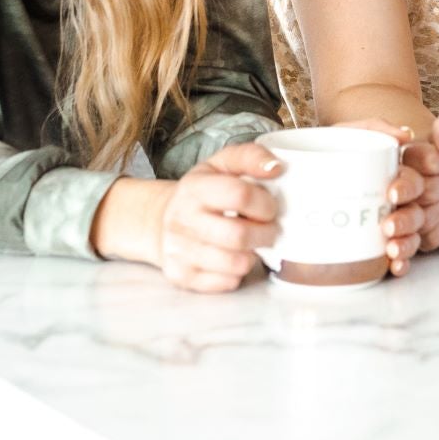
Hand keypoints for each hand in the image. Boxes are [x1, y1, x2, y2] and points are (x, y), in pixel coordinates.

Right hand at [156, 143, 283, 292]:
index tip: (269, 207)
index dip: (265, 203)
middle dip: (265, 234)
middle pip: (239, 236)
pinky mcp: (182, 276)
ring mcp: (179, 250)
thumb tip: (276, 167)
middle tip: (268, 229)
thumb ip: (250, 157)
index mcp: (194, 188)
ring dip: (253, 255)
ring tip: (251, 243)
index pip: (240, 195)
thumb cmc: (202, 192)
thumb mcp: (222, 164)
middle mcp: (182, 219)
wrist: (163, 220)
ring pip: (235, 263)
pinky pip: (226, 283)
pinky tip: (233, 257)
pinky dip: (238, 273)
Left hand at [339, 120, 429, 276]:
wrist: (312, 167)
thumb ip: (375, 126)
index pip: (426, 168)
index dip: (413, 182)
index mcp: (407, 159)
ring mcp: (408, 209)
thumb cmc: (336, 145)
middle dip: (409, 217)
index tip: (393, 193)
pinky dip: (405, 258)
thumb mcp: (348, 131)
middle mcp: (413, 184)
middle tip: (388, 224)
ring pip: (422, 227)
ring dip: (408, 240)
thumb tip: (404, 135)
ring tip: (391, 247)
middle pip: (426, 203)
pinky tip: (395, 264)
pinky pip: (412, 248)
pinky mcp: (400, 232)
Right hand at [413, 97, 438, 251]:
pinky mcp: (426, 232)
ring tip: (392, 236)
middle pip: (408, 183)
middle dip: (404, 189)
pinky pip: (414, 243)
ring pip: (406, 214)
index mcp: (429, 155)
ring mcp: (420, 208)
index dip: (435, 153)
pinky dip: (404, 255)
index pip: (425, 151)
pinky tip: (398, 264)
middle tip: (398, 193)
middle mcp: (420, 179)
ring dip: (399, 225)